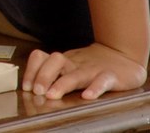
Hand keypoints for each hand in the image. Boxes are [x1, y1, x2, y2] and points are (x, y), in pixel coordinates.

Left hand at [21, 42, 146, 99]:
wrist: (123, 54)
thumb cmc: (92, 63)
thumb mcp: (70, 65)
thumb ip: (54, 72)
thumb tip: (31, 87)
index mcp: (64, 61)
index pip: (41, 58)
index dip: (32, 70)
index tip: (27, 86)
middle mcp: (75, 64)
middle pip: (55, 62)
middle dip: (43, 75)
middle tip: (37, 91)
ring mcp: (93, 69)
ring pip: (75, 74)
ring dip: (62, 84)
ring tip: (52, 94)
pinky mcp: (111, 76)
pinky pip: (102, 81)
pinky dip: (95, 88)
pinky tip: (88, 96)